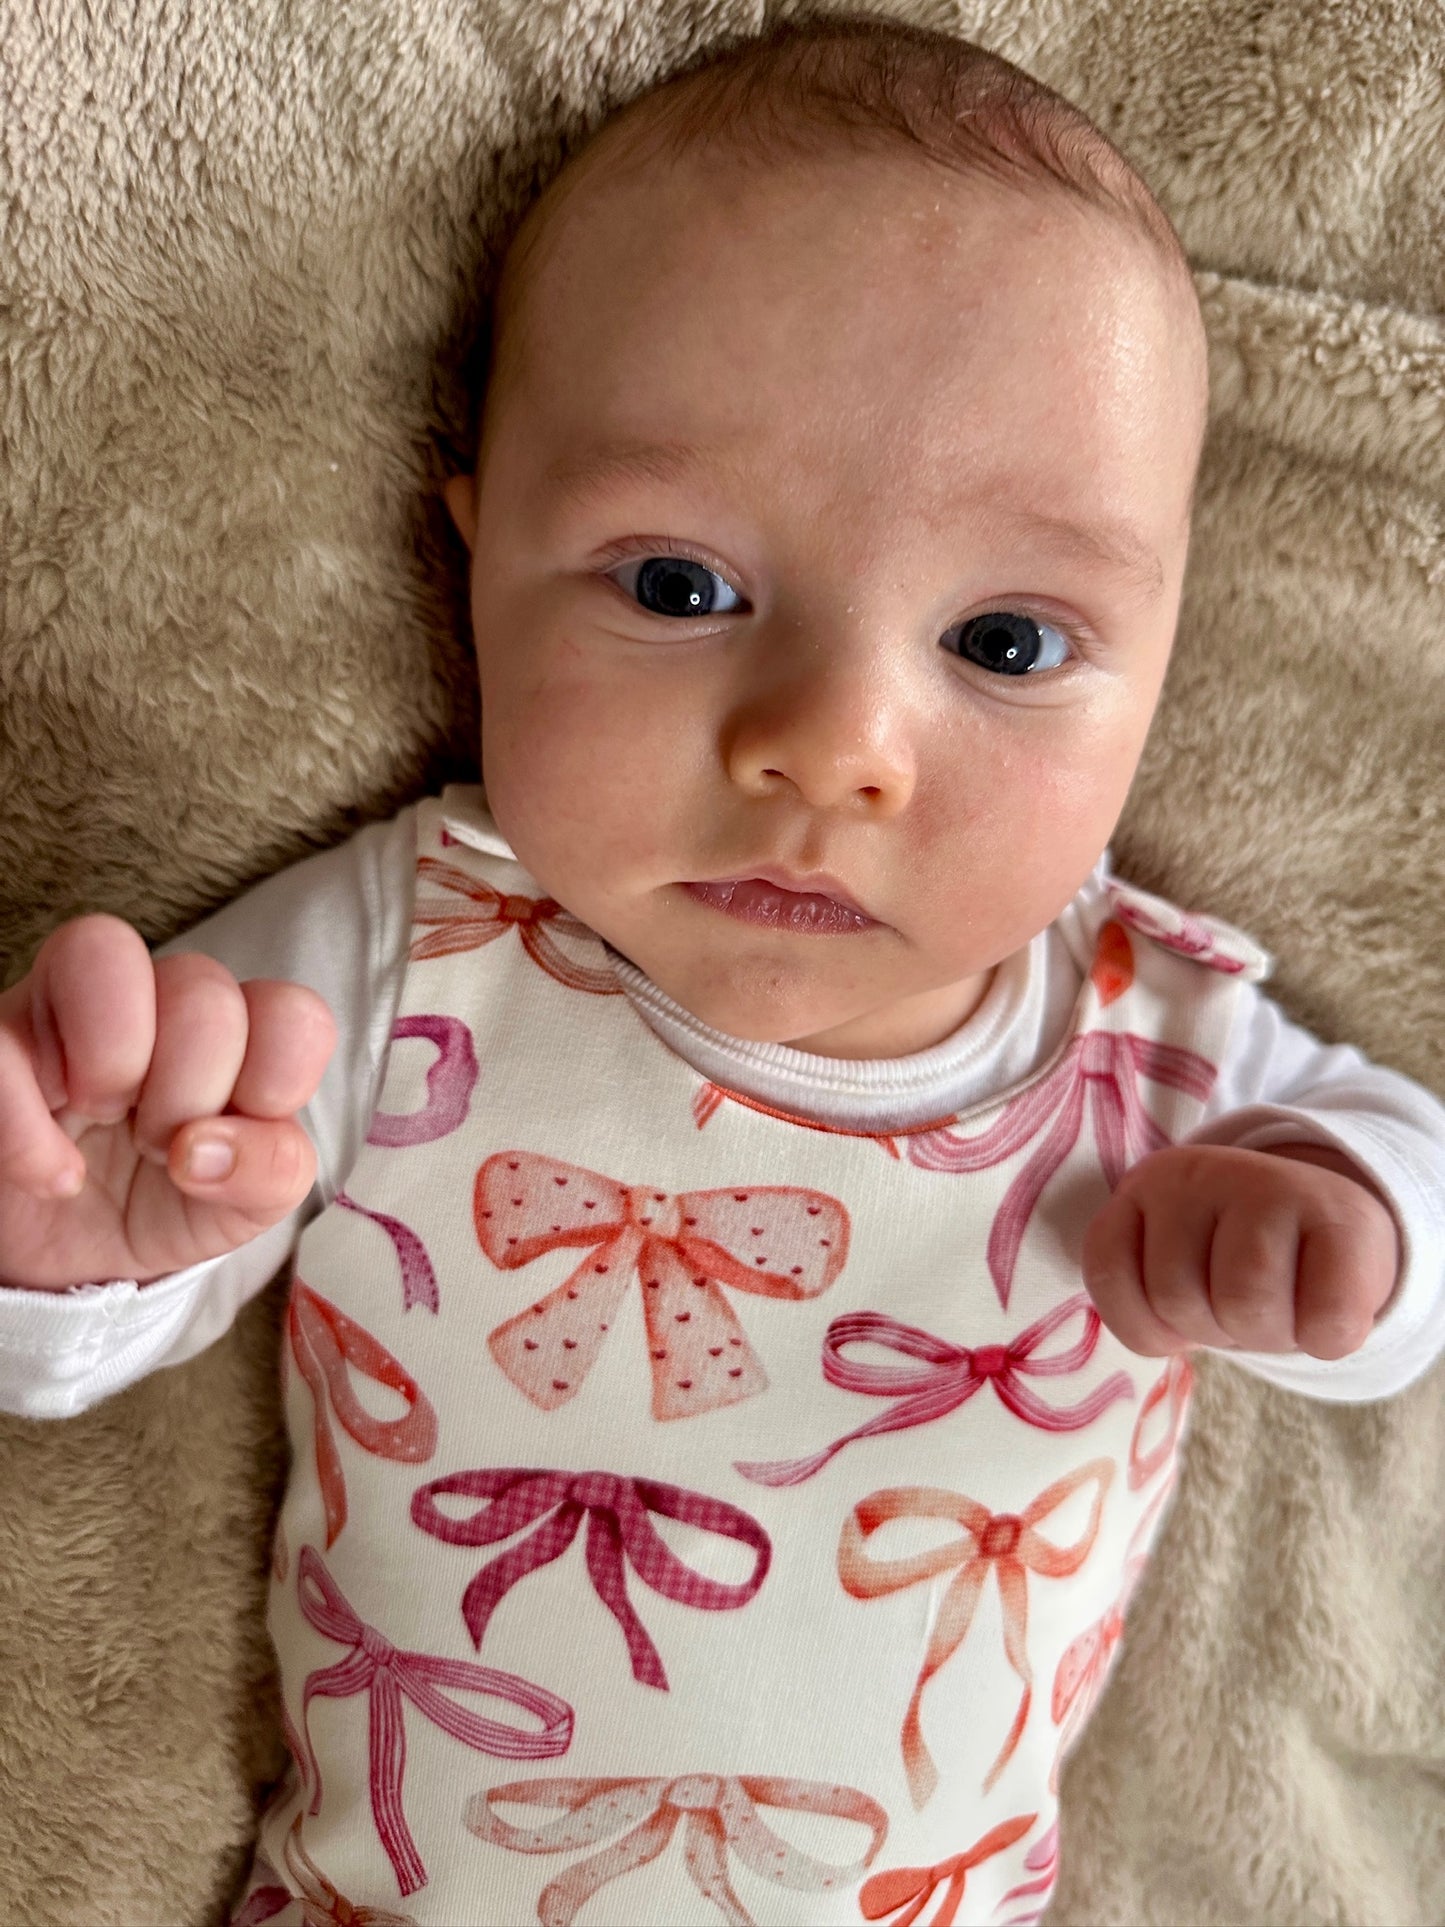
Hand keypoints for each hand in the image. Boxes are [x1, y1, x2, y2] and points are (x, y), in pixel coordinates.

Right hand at [0, 915, 336, 1289]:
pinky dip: (30, 1126)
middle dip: (186, 1093)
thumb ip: (270, 1172)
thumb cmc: (165, 1204)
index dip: (273, 1085)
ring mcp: (67, 1004)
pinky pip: (2, 1040)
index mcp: (239, 1034)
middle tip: (152, 1145)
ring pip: (103, 950)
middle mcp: (158, 1000)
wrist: (66, 1257)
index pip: (293, 1012)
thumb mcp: (239, 1208)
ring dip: (111, 1059)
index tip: (227, 1142)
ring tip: (98, 1120)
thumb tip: (206, 1149)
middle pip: (203, 990)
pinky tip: (51, 1175)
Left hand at [1081, 1141, 1400, 1359]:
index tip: (1183, 1310)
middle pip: (1176, 1296)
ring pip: (1243, 1304)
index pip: (1107, 1269)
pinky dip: (1325, 1340)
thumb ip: (1143, 1291)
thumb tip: (1157, 1336)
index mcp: (1146, 1185)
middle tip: (1242, 1308)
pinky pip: (1324, 1321)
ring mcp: (1272, 1186)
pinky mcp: (1344, 1218)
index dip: (1147, 1321)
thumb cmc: (1238, 1262)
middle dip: (1211, 1329)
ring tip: (1281, 1308)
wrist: (1336, 1226)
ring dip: (1266, 1336)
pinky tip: (1325, 1309)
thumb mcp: (1175, 1268)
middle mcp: (1200, 1173)